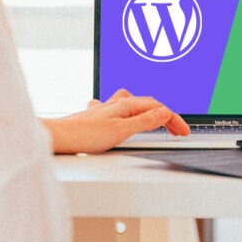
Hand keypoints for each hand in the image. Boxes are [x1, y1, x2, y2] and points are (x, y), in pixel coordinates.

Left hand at [43, 89, 189, 153]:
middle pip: (148, 104)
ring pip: (133, 104)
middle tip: (177, 130)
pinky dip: (130, 114)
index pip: (158, 108)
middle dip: (165, 115)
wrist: (58, 137)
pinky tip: (124, 118)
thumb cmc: (84, 135)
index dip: (174, 119)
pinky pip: (119, 110)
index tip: (184, 131)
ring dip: (149, 111)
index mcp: (125, 104)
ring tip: (157, 119)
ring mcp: (106, 109)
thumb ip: (144, 121)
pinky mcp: (97, 118)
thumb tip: (165, 112)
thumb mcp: (121, 131)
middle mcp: (115, 103)